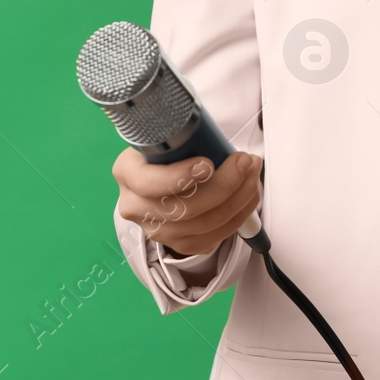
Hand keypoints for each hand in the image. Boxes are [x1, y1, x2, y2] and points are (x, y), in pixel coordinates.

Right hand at [113, 148, 261, 256]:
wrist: (165, 172)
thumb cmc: (170, 150)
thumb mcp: (167, 135)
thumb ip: (183, 136)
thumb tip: (217, 141)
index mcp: (127, 173)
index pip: (147, 183)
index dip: (179, 177)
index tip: (207, 164)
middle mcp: (136, 207)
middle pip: (183, 208)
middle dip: (224, 185)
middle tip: (245, 162)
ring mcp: (157, 230)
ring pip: (203, 225)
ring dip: (238, 199)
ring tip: (252, 174)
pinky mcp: (179, 244)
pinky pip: (214, 237)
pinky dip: (238, 216)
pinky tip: (247, 196)